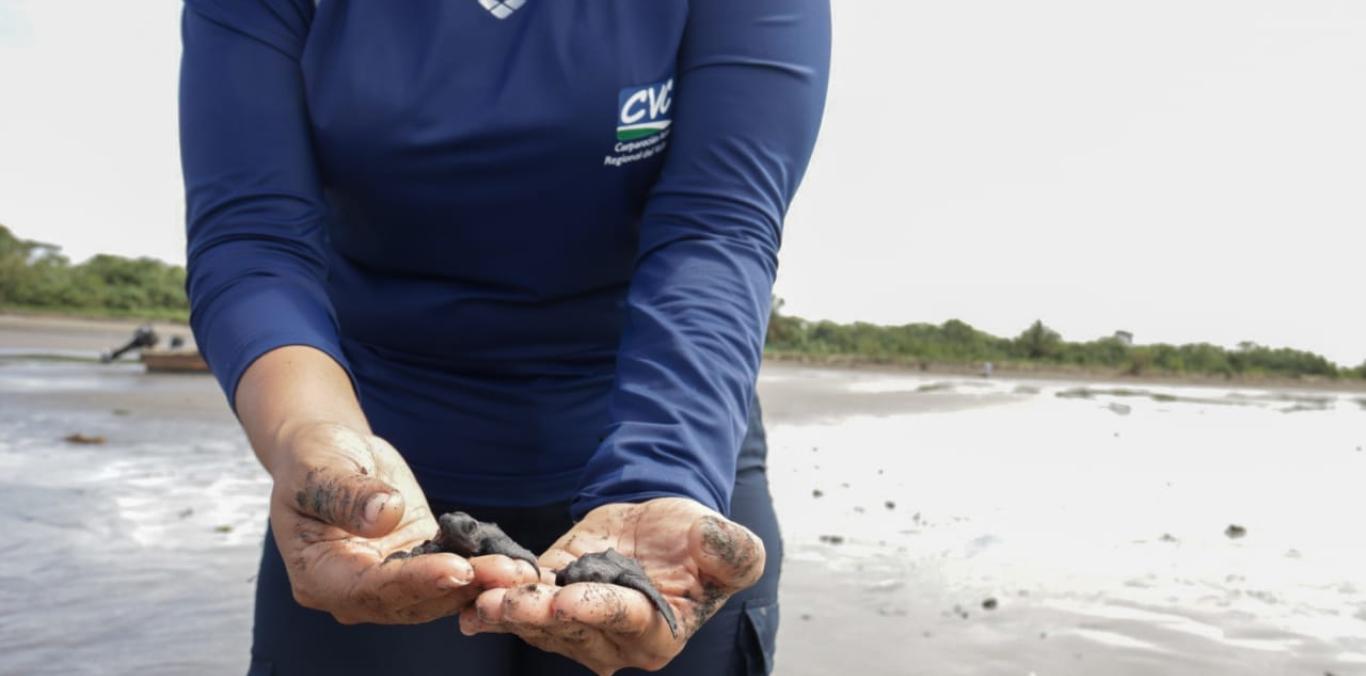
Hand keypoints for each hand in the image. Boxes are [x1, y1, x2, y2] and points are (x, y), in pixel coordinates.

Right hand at [269, 422, 537, 623]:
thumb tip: (385, 513)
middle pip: (412, 600)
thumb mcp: (320, 468)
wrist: (330, 453)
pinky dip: (483, 570)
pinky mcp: (419, 563)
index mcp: (319, 577)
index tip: (458, 568)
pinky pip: (452, 572)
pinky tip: (516, 563)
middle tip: (507, 574)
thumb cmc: (314, 459)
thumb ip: (347, 495)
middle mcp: (355, 591)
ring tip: (522, 571)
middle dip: (462, 587)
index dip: (416, 581)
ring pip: (439, 593)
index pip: (372, 588)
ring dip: (482, 583)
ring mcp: (389, 581)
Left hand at [458, 497, 764, 674]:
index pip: (623, 618)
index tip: (566, 598)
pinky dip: (493, 613)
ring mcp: (578, 628)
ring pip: (539, 626)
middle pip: (571, 628)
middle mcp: (614, 641)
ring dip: (508, 615)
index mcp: (660, 630)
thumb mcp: (728, 543)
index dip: (594, 608)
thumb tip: (716, 544)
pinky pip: (520, 613)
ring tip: (481, 603)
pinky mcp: (550, 606)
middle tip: (506, 602)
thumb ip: (731, 551)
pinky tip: (468, 610)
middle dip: (537, 615)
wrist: (663, 532)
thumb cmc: (699, 543)